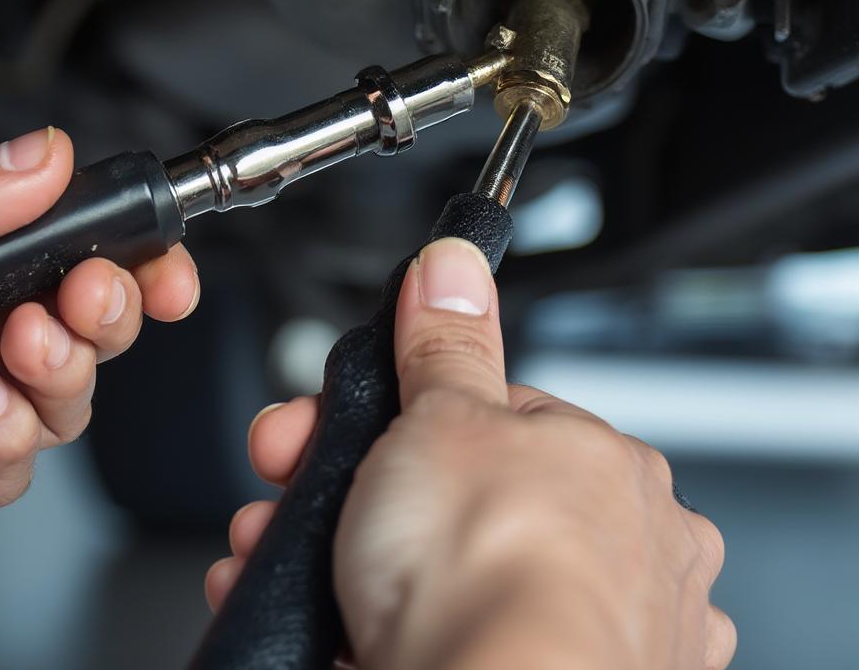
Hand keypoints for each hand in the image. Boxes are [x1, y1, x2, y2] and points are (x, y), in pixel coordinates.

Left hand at [0, 127, 198, 552]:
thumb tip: (42, 160)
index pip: (67, 248)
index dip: (133, 251)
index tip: (162, 254)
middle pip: (88, 324)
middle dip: (113, 308)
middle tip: (91, 293)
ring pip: (66, 396)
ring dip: (67, 368)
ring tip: (20, 343)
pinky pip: (7, 468)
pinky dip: (12, 435)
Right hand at [207, 238, 734, 669]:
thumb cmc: (498, 580)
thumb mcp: (445, 419)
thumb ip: (447, 343)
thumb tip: (453, 269)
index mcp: (607, 469)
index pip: (487, 416)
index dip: (395, 416)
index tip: (331, 427)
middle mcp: (619, 556)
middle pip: (457, 493)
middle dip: (357, 486)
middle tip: (295, 484)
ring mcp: (585, 637)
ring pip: (445, 571)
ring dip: (349, 557)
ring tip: (283, 555)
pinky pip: (443, 638)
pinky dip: (374, 629)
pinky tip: (330, 625)